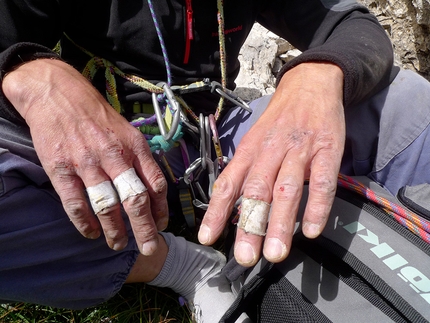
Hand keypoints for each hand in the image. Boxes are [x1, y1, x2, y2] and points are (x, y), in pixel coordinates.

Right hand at [2, 59, 167, 254]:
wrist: (59, 95)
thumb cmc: (98, 117)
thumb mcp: (128, 132)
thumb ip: (141, 159)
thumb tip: (153, 189)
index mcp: (134, 146)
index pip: (156, 183)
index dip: (161, 209)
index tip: (162, 224)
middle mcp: (114, 156)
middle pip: (136, 199)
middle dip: (145, 228)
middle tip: (149, 247)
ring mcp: (87, 163)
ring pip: (107, 205)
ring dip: (115, 230)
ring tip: (119, 244)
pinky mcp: (61, 169)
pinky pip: (76, 203)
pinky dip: (84, 223)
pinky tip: (91, 233)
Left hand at [199, 62, 344, 265]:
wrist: (309, 84)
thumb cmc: (278, 119)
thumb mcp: (255, 139)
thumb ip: (246, 171)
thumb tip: (234, 210)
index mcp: (250, 150)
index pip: (228, 183)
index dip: (217, 211)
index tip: (207, 238)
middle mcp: (270, 151)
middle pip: (256, 192)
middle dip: (249, 226)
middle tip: (244, 258)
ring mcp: (299, 151)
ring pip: (286, 189)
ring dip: (279, 223)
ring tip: (275, 254)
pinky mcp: (327, 150)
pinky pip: (322, 182)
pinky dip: (316, 207)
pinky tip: (311, 231)